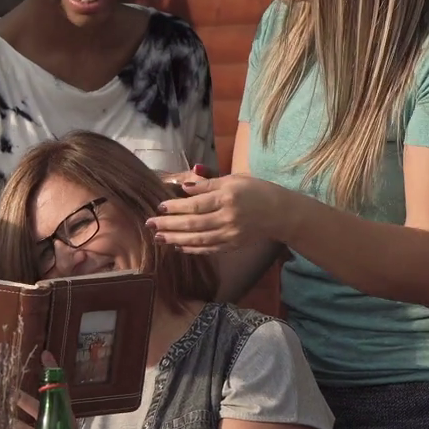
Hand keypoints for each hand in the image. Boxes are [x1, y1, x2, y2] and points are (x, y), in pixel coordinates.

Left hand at [146, 173, 292, 253]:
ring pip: (198, 240)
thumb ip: (208, 183)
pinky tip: (178, 245)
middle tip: (150, 225)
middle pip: (193, 224)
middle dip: (169, 225)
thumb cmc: (255, 190)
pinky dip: (192, 249)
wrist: (279, 212)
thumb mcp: (233, 179)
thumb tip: (184, 186)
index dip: (175, 207)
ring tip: (158, 237)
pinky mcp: (232, 245)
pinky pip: (208, 249)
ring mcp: (230, 235)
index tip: (159, 207)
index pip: (196, 205)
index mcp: (227, 198)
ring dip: (175, 239)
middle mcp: (228, 218)